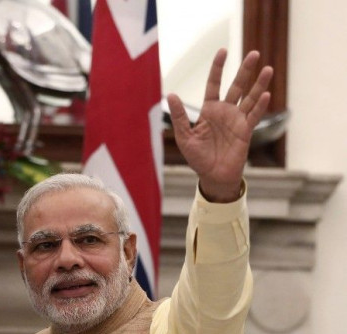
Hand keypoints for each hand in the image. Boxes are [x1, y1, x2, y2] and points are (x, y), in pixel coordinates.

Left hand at [168, 49, 272, 201]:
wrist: (212, 176)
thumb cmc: (197, 157)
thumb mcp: (184, 136)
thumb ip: (179, 116)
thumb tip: (171, 95)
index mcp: (209, 110)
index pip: (214, 84)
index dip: (218, 68)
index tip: (222, 51)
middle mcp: (225, 112)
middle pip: (237, 86)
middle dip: (245, 70)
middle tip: (254, 53)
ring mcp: (237, 120)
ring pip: (250, 98)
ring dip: (259, 84)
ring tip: (268, 69)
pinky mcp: (245, 131)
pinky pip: (254, 116)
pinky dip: (260, 105)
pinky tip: (265, 94)